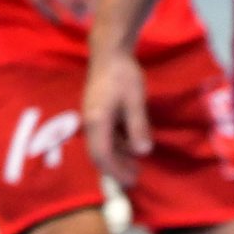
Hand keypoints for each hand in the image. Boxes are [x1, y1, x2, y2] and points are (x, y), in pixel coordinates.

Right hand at [83, 48, 149, 187]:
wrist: (109, 52)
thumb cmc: (123, 75)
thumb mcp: (135, 101)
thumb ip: (138, 127)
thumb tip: (142, 152)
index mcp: (97, 121)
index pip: (102, 155)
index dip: (116, 171)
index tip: (131, 181)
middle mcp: (90, 122)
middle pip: (99, 153)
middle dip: (115, 168)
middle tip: (134, 178)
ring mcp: (92, 117)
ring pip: (101, 145)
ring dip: (117, 157)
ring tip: (135, 165)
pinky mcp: (96, 112)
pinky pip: (104, 135)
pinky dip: (116, 145)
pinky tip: (130, 146)